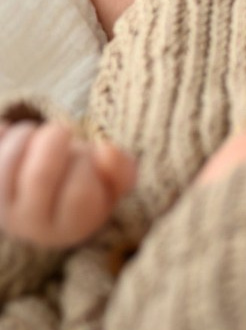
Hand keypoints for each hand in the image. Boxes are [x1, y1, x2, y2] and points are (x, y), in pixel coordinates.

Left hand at [0, 121, 135, 248]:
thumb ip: (122, 170)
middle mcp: (30, 224)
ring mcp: (0, 208)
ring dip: (27, 133)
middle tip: (63, 132)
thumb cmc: (85, 185)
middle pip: (40, 175)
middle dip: (56, 139)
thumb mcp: (114, 183)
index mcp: (69, 226)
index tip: (88, 156)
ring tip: (37, 134)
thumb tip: (105, 151)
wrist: (43, 201)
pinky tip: (4, 130)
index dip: (88, 162)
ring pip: (5, 162)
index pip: (79, 193)